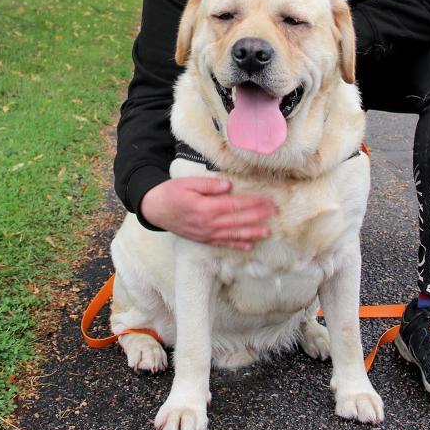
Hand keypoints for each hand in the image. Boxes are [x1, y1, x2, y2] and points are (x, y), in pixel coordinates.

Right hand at [140, 177, 274, 249]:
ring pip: (234, 234)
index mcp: (206, 208)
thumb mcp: (187, 183)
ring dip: (252, 233)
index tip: (268, 200)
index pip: (235, 205)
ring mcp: (206, 234)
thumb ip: (209, 185)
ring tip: (268, 231)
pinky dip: (237, 245)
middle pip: (238, 220)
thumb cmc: (171, 193)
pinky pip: (223, 244)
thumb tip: (228, 186)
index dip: (253, 203)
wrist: (154, 209)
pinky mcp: (203, 240)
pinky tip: (249, 245)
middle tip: (275, 213)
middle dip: (259, 216)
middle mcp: (208, 224)